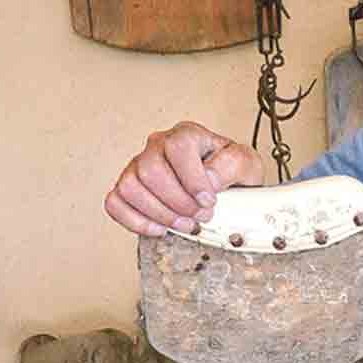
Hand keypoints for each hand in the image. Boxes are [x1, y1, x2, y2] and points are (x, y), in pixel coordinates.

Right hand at [104, 121, 265, 237]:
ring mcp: (138, 166)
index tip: (209, 200)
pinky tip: (160, 228)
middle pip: (151, 171)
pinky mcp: (128, 188)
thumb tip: (208, 179)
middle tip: (199, 216)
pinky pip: (115, 202)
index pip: (178, 147)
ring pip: (130, 187)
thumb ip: (233, 165)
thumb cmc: (231, 174)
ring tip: (184, 224)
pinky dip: (135, 221)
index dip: (192, 178)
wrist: (226, 188)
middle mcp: (158, 146)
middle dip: (178, 202)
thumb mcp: (248, 165)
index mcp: (187, 135)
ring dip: (160, 213)